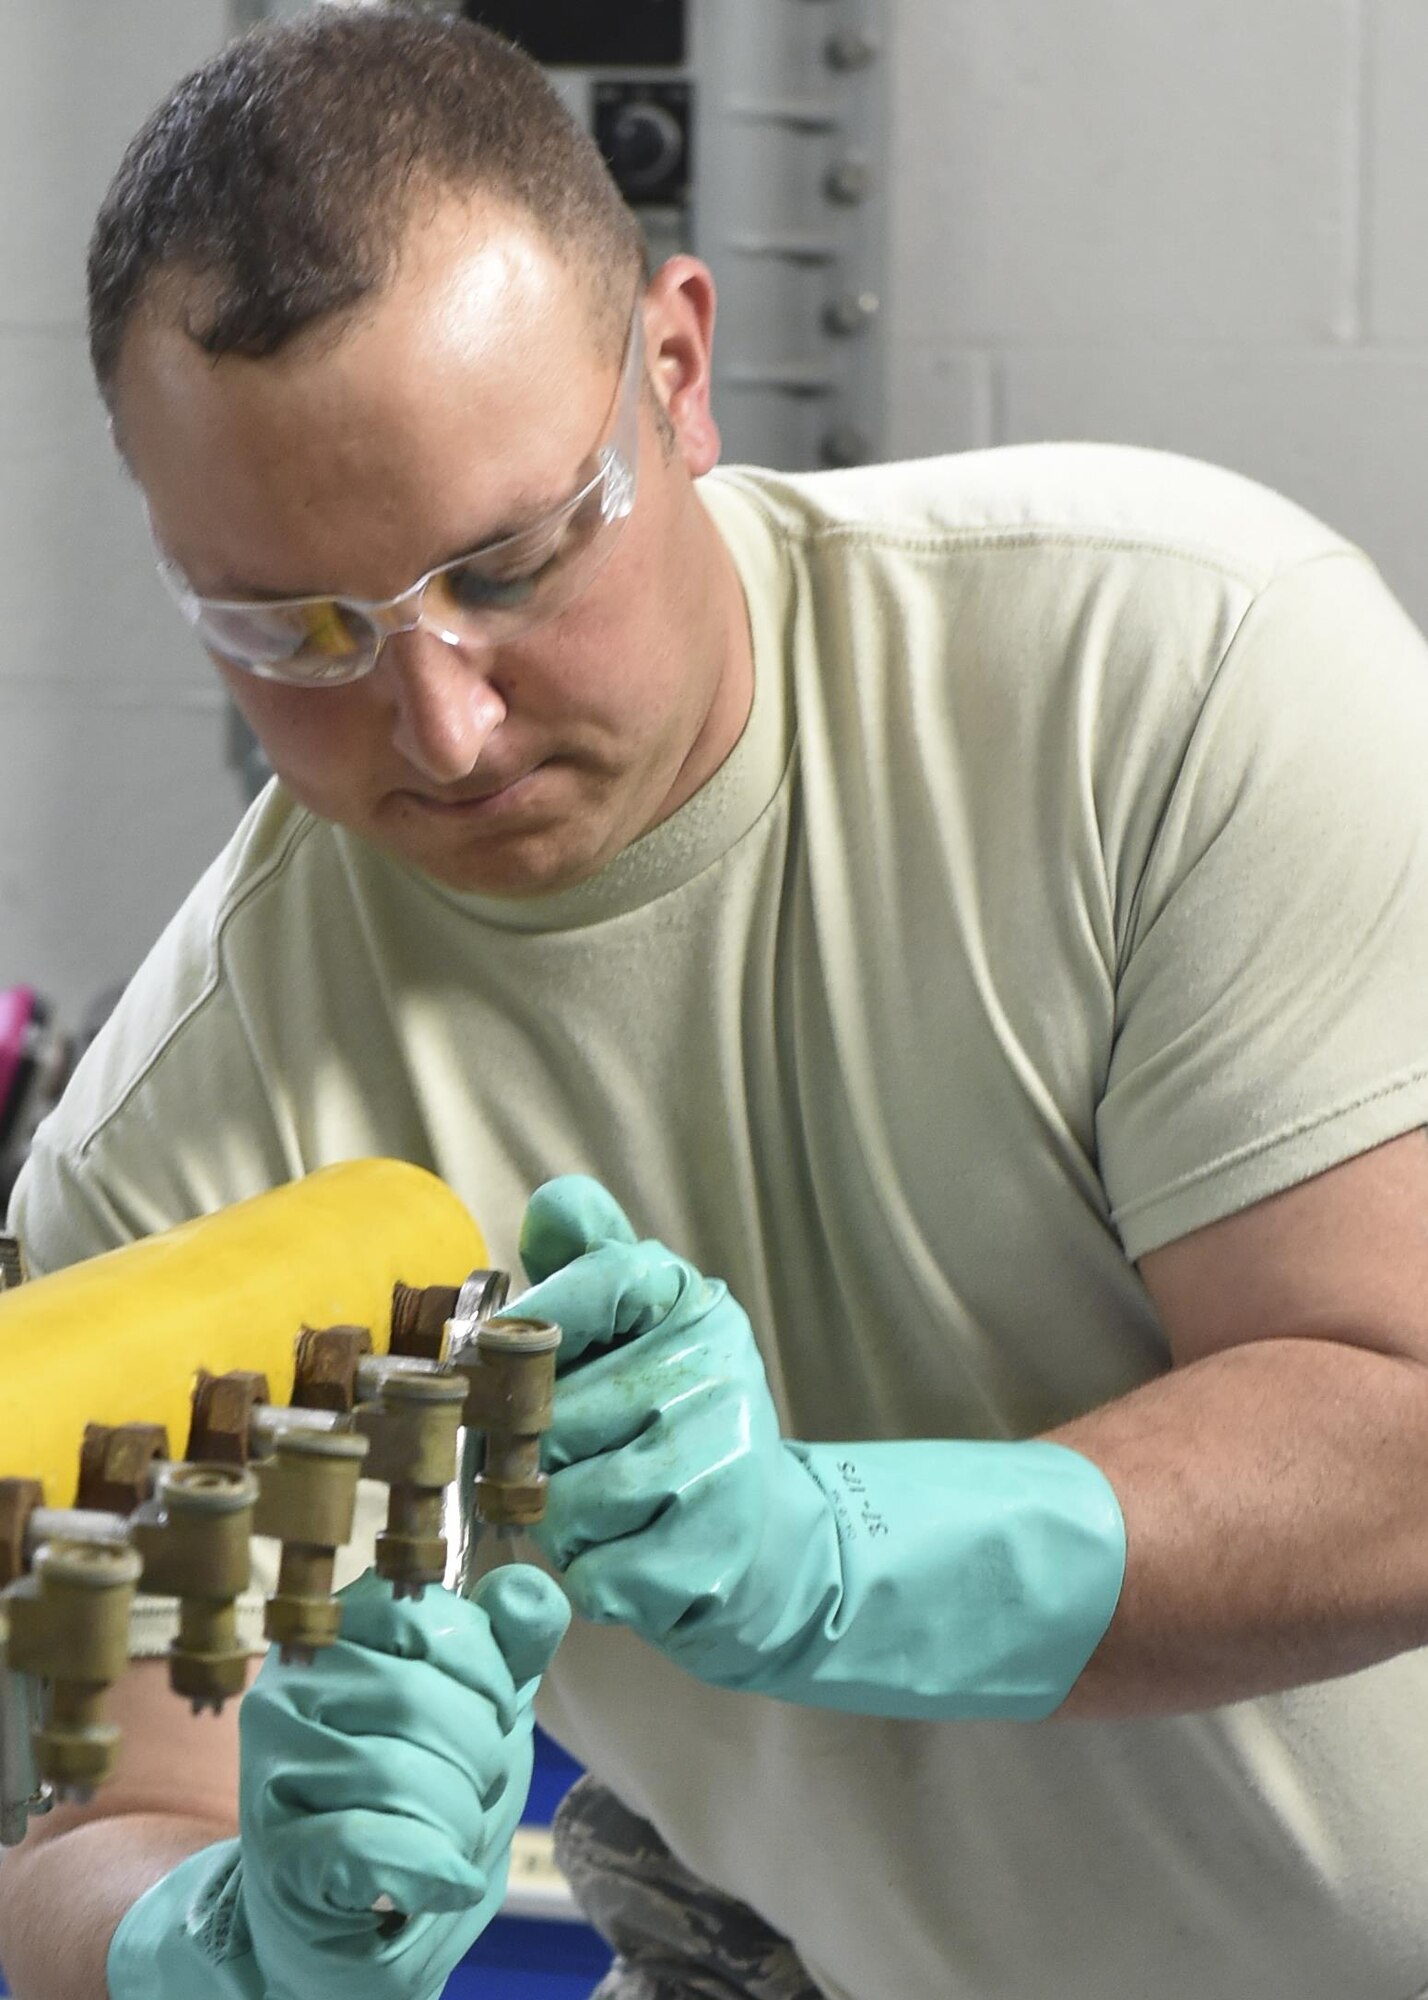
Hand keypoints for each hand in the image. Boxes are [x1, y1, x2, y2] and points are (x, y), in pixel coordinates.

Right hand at [107, 1564, 569, 1999]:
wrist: (348, 1927)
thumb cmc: (416, 1805)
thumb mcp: (479, 1715)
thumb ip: (510, 1648)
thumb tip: (528, 1586)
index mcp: (340, 1631)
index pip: (425, 1616)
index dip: (485, 1675)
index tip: (496, 1718)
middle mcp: (288, 1685)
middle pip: (414, 1698)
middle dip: (478, 1758)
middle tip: (476, 1794)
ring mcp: (269, 1767)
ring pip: (391, 1772)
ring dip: (455, 1820)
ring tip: (452, 1840)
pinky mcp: (271, 1849)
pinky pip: (363, 1843)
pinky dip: (426, 1868)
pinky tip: (447, 1882)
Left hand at [511, 1177, 1125, 1719]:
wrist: (766, 1539)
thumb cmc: (670, 1418)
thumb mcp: (640, 1323)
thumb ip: (589, 1255)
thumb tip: (551, 1205)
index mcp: (696, 1305)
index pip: (600, 1273)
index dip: (536, 1317)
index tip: (502, 1350)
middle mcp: (718, 1372)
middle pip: (553, 1412)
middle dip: (528, 1449)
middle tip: (551, 1458)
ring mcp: (720, 1466)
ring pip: (563, 1501)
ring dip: (557, 1520)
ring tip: (591, 1508)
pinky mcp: (711, 1556)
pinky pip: (592, 1571)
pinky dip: (590, 1573)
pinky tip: (625, 1554)